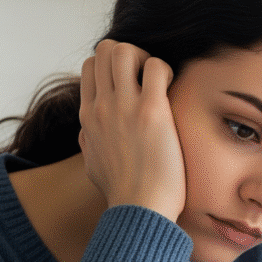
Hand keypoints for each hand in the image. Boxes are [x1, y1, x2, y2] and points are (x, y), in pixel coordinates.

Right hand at [78, 40, 185, 221]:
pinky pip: (156, 66)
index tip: (132, 83)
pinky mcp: (151, 112)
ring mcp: (124, 107)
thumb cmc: (122, 194)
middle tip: (147, 77)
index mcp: (88, 117)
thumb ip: (88, 143)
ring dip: (146, 57)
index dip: (113, 65)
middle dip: (130, 54)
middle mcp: (102, 107)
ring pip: (125, 49)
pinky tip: (172, 91)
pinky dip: (166, 70)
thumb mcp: (92, 165)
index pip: (91, 66)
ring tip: (159, 81)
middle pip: (105, 50)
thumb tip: (88, 135)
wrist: (138, 211)